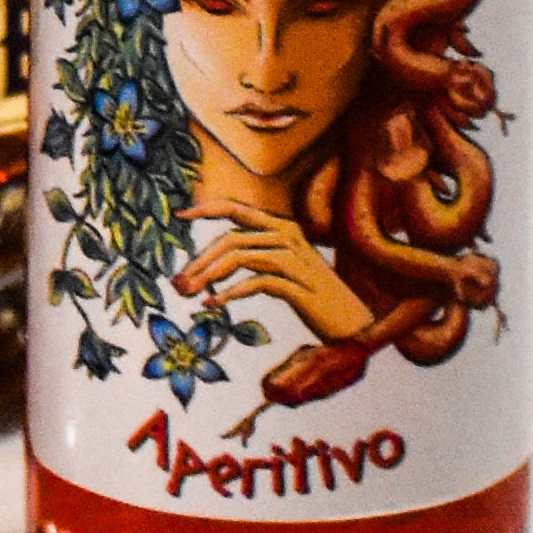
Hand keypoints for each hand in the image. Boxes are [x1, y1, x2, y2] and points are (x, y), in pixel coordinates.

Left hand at [175, 212, 378, 340]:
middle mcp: (288, 237)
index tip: (179, 216)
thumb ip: (257, 256)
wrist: (354, 323)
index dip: (206, 209)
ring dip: (208, 276)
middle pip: (231, 238)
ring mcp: (294, 261)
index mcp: (284, 228)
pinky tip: (213, 304)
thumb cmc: (315, 296)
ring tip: (189, 294)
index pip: (237, 210)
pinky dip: (228, 293)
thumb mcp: (286, 268)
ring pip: (238, 257)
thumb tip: (212, 262)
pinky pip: (254, 283)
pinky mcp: (298, 286)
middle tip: (178, 282)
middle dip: (199, 259)